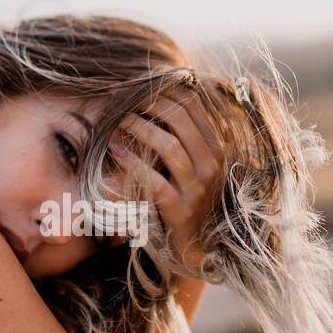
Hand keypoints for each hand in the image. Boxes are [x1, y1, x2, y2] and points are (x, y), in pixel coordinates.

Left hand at [111, 97, 223, 278]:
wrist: (195, 248)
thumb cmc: (188, 198)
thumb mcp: (194, 165)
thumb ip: (185, 136)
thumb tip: (165, 96)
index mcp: (217, 149)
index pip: (194, 106)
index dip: (165, 90)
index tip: (139, 85)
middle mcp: (212, 165)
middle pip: (181, 120)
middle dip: (148, 104)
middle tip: (123, 100)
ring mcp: (198, 189)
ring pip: (169, 146)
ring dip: (139, 129)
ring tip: (116, 122)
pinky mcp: (180, 210)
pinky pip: (154, 181)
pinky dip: (132, 163)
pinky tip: (115, 151)